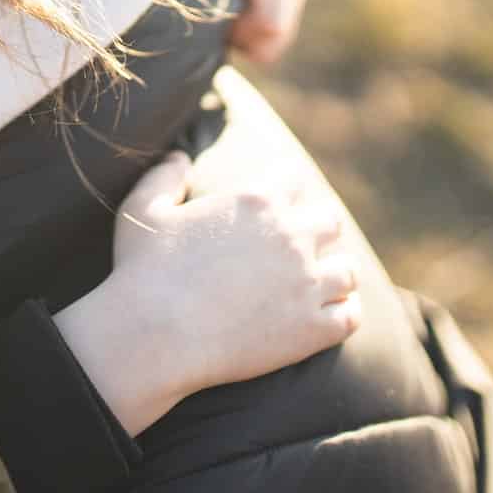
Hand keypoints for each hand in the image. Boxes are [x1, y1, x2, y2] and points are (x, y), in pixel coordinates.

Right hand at [54, 153, 357, 435]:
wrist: (154, 335)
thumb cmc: (143, 271)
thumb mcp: (143, 210)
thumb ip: (164, 176)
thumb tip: (179, 157)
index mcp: (257, 201)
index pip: (294, 179)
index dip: (285, 190)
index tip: (278, 205)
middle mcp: (292, 236)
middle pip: (330, 221)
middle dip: (316, 230)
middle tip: (300, 247)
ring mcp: (307, 284)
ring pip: (347, 270)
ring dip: (334, 274)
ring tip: (318, 284)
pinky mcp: (312, 329)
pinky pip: (350, 316)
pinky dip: (342, 314)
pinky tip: (327, 316)